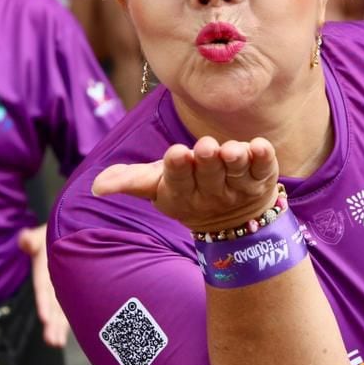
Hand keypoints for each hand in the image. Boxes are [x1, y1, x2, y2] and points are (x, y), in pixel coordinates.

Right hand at [18, 226, 68, 347]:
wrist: (74, 226)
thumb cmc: (57, 229)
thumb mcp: (44, 232)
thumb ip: (33, 238)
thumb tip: (23, 239)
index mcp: (44, 268)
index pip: (43, 288)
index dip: (44, 302)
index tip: (45, 318)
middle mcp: (53, 280)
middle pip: (52, 304)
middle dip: (52, 323)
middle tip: (52, 341)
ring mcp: (64, 285)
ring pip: (62, 309)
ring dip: (60, 326)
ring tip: (57, 344)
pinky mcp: (76, 288)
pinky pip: (74, 304)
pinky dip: (74, 318)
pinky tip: (74, 333)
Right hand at [93, 136, 279, 236]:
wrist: (232, 218)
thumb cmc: (185, 188)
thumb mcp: (156, 185)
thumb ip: (129, 181)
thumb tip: (98, 186)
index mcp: (181, 194)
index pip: (177, 182)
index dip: (178, 169)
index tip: (176, 154)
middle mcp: (211, 193)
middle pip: (209, 175)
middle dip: (207, 161)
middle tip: (206, 147)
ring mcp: (239, 187)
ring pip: (237, 173)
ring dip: (235, 161)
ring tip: (233, 150)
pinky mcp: (262, 179)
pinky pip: (265, 169)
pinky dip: (264, 158)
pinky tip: (261, 146)